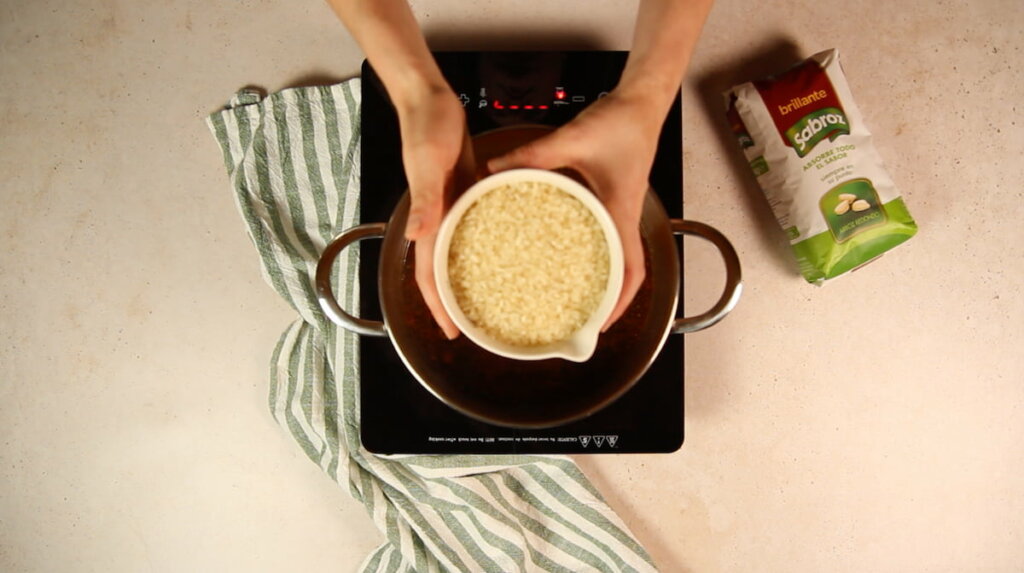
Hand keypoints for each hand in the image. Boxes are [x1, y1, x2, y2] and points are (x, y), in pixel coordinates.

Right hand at [395, 84, 474, 339]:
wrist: (430, 99)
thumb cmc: (426, 127)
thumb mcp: (427, 163)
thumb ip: (423, 200)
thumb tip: (413, 238)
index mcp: (428, 218)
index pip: (429, 274)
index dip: (437, 306)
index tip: (452, 332)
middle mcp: (439, 218)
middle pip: (444, 270)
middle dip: (455, 302)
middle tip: (477, 327)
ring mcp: (453, 205)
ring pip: (460, 251)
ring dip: (471, 277)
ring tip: (493, 300)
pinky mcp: (467, 191)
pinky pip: (475, 227)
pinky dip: (486, 246)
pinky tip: (507, 253)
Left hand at [488, 90, 665, 329]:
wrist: (640, 100)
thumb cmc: (620, 120)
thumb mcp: (574, 139)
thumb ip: (535, 154)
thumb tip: (494, 168)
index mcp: (621, 211)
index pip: (631, 270)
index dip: (619, 302)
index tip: (599, 324)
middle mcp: (624, 215)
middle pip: (625, 271)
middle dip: (608, 299)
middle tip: (581, 318)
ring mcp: (620, 207)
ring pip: (616, 253)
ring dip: (601, 276)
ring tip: (573, 293)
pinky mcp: (612, 196)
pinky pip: (604, 230)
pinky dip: (591, 247)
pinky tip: (564, 247)